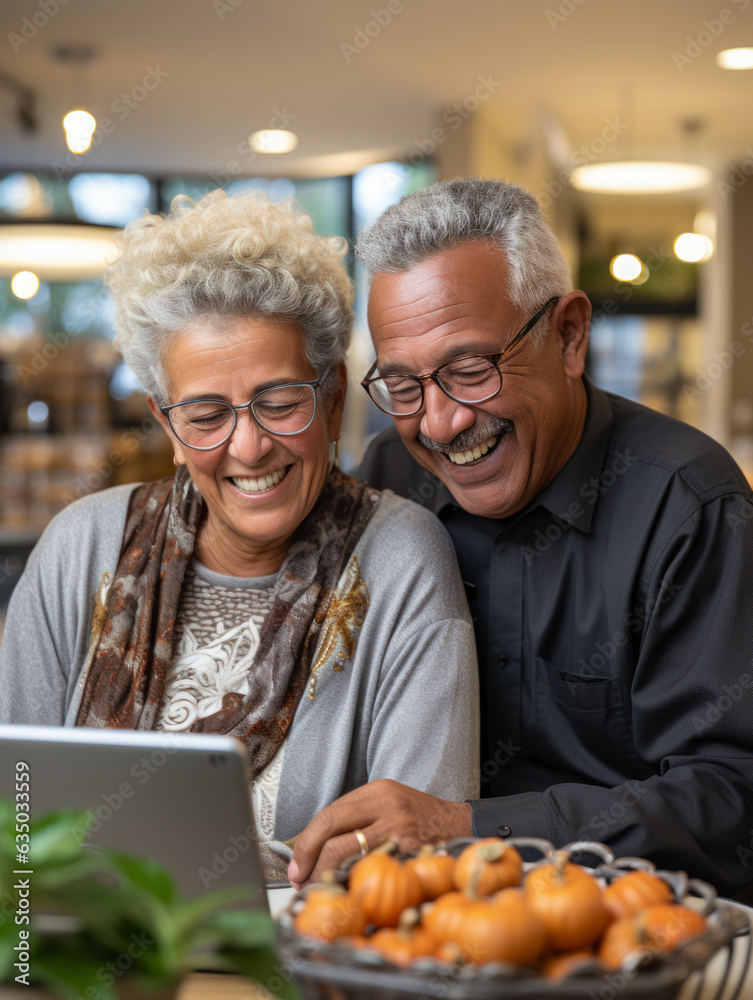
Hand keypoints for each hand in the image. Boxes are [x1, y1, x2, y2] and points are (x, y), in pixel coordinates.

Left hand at [287, 778, 472, 887]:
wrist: (462, 827)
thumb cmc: (421, 819)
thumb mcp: (390, 804)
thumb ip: (360, 816)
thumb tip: (318, 843)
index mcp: (377, 791)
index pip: (329, 814)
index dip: (306, 841)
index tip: (297, 863)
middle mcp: (386, 806)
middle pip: (332, 830)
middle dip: (309, 858)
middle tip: (300, 879)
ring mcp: (398, 830)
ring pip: (347, 853)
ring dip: (326, 875)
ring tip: (319, 888)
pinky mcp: (409, 853)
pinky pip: (372, 870)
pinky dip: (353, 883)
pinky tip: (347, 892)